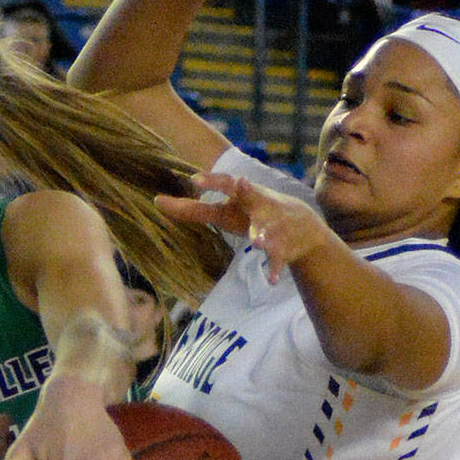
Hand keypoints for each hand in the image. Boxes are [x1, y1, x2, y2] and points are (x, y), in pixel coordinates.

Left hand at [158, 172, 328, 283]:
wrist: (303, 227)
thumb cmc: (251, 215)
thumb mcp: (224, 212)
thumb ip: (192, 209)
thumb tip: (156, 202)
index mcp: (242, 196)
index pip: (225, 183)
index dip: (212, 180)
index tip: (195, 178)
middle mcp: (258, 206)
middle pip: (252, 195)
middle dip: (246, 189)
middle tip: (241, 183)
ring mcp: (273, 226)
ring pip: (267, 230)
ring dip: (262, 235)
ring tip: (258, 243)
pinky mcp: (283, 247)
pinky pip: (278, 259)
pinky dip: (274, 269)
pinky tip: (270, 281)